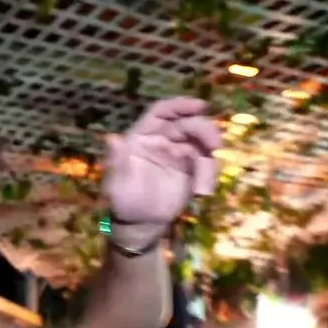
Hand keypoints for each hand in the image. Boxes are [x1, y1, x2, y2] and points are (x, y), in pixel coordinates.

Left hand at [102, 97, 223, 248]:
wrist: (139, 222)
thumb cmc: (123, 199)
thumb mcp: (116, 182)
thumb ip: (118, 161)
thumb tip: (113, 139)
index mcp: (143, 135)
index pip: (162, 112)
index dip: (180, 105)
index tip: (200, 106)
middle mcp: (163, 139)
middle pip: (187, 125)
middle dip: (204, 130)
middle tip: (215, 144)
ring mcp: (179, 154)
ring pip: (201, 144)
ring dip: (210, 154)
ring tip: (205, 180)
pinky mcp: (192, 170)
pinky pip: (206, 165)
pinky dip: (208, 175)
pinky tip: (202, 191)